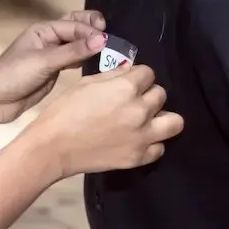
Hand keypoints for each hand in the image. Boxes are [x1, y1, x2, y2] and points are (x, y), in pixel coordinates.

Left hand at [0, 11, 107, 124]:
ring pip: (78, 45)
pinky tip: (101, 64)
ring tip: (113, 51)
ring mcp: (53, 55)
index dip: (91, 30)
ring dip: (93, 45)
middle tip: (113, 37)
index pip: (73, 24)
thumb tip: (102, 39)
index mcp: (44, 30)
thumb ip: (73, 51)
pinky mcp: (55, 71)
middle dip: (94, 30)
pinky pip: (76, 60)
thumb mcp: (44, 61)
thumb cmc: (13, 76)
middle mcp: (50, 39)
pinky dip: (88, 60)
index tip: (107, 40)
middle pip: (77, 28)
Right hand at [26, 64, 181, 177]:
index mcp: (126, 88)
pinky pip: (160, 147)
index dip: (137, 77)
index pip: (148, 73)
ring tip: (147, 121)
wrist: (53, 147)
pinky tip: (137, 140)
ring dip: (162, 118)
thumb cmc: (63, 111)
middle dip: (147, 94)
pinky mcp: (139, 157)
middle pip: (161, 94)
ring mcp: (143, 136)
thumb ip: (112, 76)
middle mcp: (141, 110)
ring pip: (175, 121)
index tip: (128, 83)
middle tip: (132, 102)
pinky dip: (152, 143)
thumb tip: (129, 71)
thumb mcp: (85, 84)